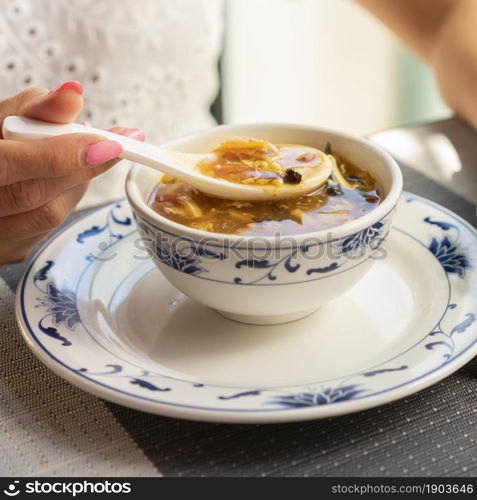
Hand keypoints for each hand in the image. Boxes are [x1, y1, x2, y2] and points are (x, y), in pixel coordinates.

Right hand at [0, 81, 143, 263]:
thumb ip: (34, 109)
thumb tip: (74, 94)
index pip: (9, 164)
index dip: (59, 155)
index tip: (105, 142)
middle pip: (35, 194)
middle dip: (83, 167)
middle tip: (116, 144)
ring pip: (50, 215)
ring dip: (76, 183)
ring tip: (83, 155)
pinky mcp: (11, 250)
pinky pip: (50, 228)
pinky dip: (65, 200)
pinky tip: (63, 181)